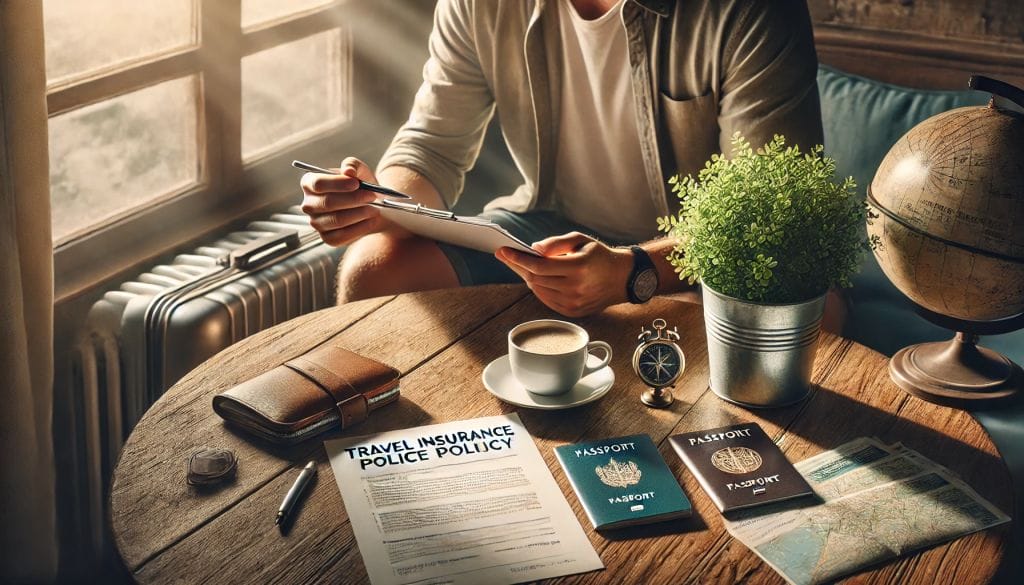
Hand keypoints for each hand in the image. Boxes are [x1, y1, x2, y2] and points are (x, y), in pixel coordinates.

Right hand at [300, 157, 389, 245]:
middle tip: (372, 196)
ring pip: (337, 220)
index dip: (337, 184)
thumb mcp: (359, 171)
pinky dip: (361, 227)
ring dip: (359, 214)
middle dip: (353, 200)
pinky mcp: (327, 238)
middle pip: (327, 203)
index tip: (356, 183)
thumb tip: (348, 170)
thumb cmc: (361, 186)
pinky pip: (343, 235)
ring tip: (375, 208)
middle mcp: (309, 204)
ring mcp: (316, 223)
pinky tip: (372, 220)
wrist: (372, 206)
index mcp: (310, 183)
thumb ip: (353, 165)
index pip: (318, 183)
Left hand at [496, 232, 633, 316]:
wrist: (622, 278)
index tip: (503, 251)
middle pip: (535, 279)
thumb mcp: (580, 240)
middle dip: (519, 266)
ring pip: (538, 290)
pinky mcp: (572, 312)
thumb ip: (556, 243)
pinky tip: (537, 279)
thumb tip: (533, 250)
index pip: (539, 266)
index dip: (518, 258)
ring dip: (528, 278)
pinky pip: (546, 300)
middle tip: (508, 256)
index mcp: (578, 268)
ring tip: (523, 266)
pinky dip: (538, 289)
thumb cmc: (599, 256)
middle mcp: (575, 288)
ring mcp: (573, 303)